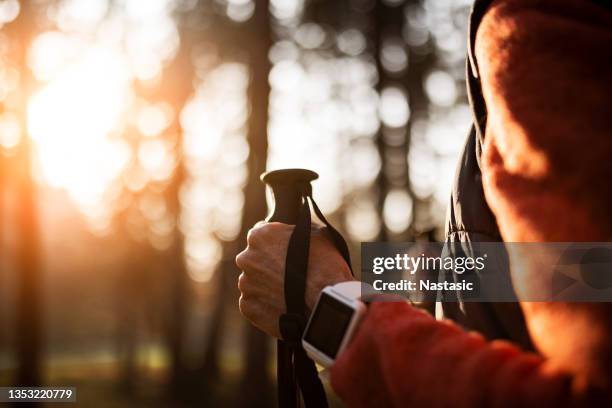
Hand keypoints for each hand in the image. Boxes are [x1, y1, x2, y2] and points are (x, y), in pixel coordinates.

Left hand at [236, 222, 353, 337]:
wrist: (325, 302)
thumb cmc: (326, 265)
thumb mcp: (316, 234)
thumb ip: (295, 231)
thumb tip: (294, 230)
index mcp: (260, 235)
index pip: (261, 235)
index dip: (275, 244)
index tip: (285, 253)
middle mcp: (247, 258)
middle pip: (254, 259)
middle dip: (267, 265)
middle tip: (287, 275)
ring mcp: (245, 284)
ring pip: (253, 283)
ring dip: (266, 286)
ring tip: (288, 295)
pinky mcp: (248, 307)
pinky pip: (253, 304)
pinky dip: (265, 306)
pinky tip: (282, 307)